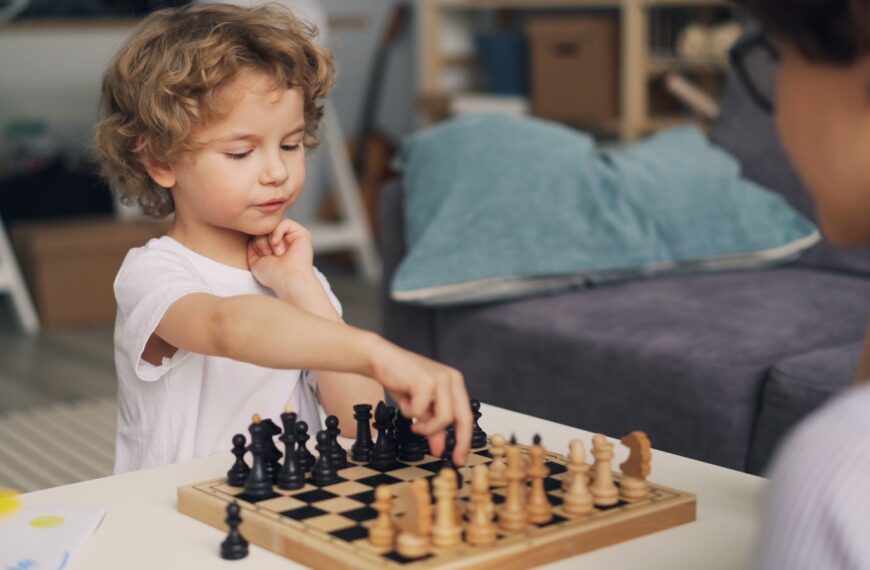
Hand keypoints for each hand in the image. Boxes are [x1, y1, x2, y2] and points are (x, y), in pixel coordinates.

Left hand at [247, 219, 312, 290]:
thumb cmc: (273, 276)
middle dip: (261, 240)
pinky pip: (284, 222)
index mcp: (274, 248)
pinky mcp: (301, 233)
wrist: (288, 281)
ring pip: (273, 225)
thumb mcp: (255, 261)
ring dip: (268, 239)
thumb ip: (253, 246)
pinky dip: (277, 232)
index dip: (255, 242)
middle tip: (267, 254)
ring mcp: (293, 237)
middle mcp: (284, 241)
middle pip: (265, 228)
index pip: (259, 234)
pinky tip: (278, 245)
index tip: (259, 256)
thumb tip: (254, 233)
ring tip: (274, 253)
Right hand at [370, 342, 471, 465]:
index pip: (466, 416)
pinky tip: (404, 402)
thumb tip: (440, 448)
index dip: (464, 440)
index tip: (460, 458)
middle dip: (457, 441)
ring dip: (426, 427)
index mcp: (455, 383)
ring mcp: (441, 379)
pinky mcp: (426, 381)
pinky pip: (421, 411)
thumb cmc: (401, 380)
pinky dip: (409, 412)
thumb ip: (433, 425)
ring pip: (443, 418)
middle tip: (442, 455)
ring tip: (414, 424)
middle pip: (463, 418)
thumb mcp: (420, 407)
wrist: (381, 360)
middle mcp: (452, 379)